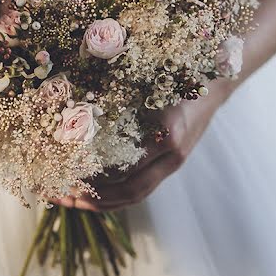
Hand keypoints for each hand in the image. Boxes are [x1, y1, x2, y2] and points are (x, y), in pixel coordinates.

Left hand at [52, 76, 229, 211]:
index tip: (64, 177)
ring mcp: (174, 162)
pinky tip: (96, 193)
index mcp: (165, 134)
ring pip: (136, 195)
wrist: (214, 82)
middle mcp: (171, 154)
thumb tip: (74, 111)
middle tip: (60, 195)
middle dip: (92, 198)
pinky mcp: (172, 163)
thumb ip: (120, 97)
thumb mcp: (149, 81)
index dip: (92, 179)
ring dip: (103, 202)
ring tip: (71, 200)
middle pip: (129, 191)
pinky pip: (143, 187)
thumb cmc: (178, 74)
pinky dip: (118, 194)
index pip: (124, 170)